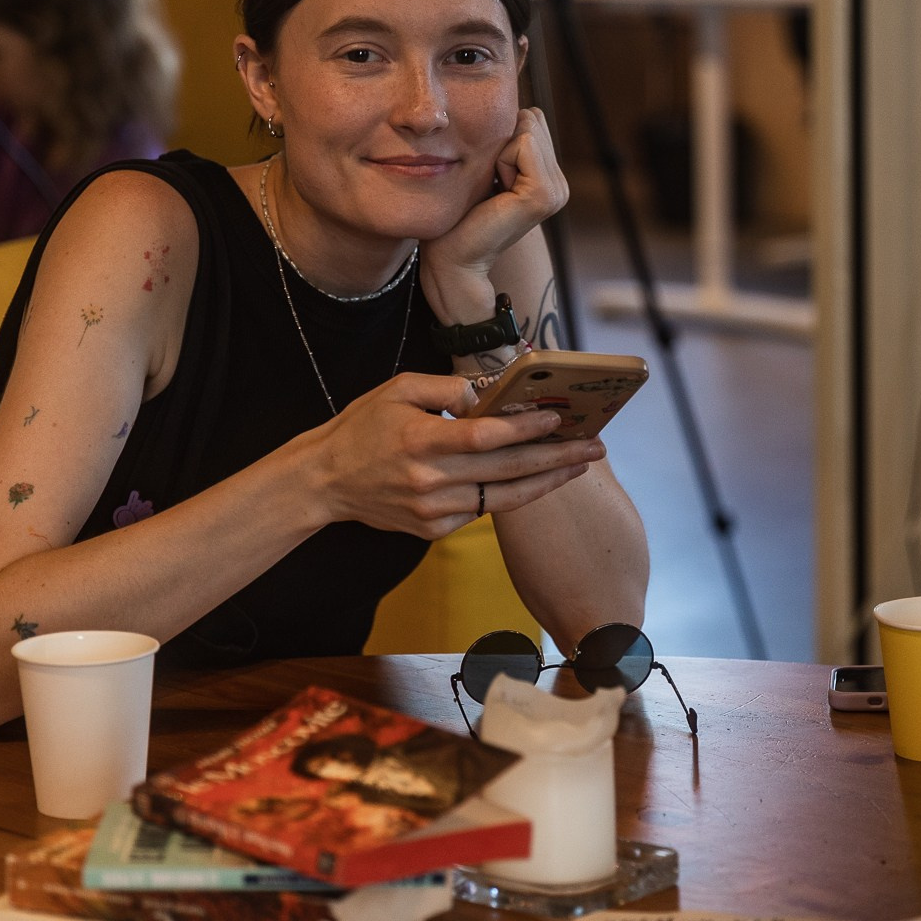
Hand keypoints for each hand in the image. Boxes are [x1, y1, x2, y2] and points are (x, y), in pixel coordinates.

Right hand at [302, 371, 602, 539]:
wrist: (325, 482)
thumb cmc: (364, 427)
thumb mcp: (398, 390)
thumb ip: (445, 390)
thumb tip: (489, 395)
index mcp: (422, 441)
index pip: (487, 436)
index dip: (527, 428)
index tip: (559, 418)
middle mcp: (431, 480)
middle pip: (508, 471)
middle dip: (557, 458)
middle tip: (594, 447)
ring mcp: (433, 511)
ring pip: (503, 498)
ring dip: (545, 482)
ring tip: (577, 466)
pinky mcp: (433, 531)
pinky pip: (480, 511)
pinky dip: (507, 496)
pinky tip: (532, 480)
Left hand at [421, 108, 568, 290]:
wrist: (453, 256)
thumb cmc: (460, 212)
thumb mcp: (488, 167)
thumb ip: (507, 141)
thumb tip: (514, 105)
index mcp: (550, 178)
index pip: (533, 119)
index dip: (503, 137)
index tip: (491, 176)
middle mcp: (560, 184)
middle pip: (532, 120)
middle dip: (503, 142)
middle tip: (491, 183)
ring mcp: (556, 191)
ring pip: (527, 130)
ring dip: (499, 153)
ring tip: (493, 188)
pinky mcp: (543, 195)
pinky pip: (522, 145)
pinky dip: (501, 162)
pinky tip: (496, 191)